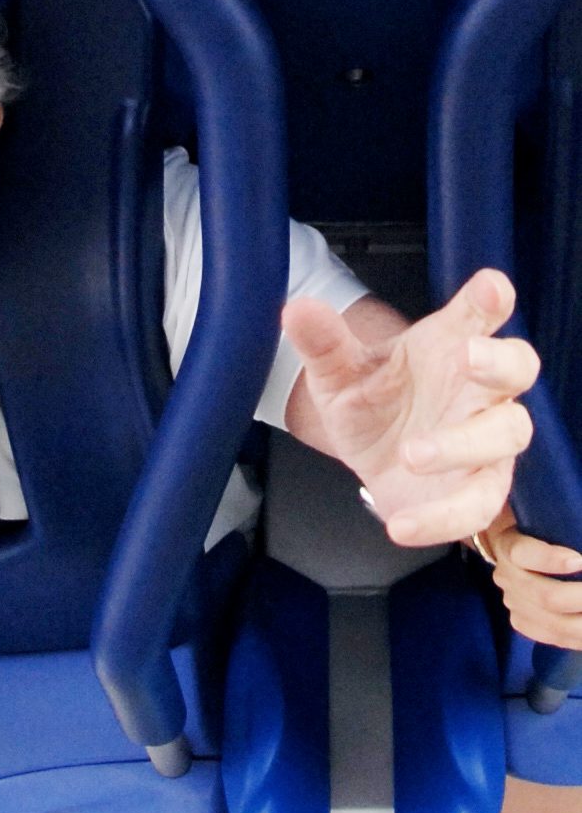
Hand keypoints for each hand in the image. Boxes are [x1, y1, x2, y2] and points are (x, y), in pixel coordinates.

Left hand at [282, 270, 537, 545]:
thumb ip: (323, 343)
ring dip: (463, 444)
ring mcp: (486, 439)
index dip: (489, 300)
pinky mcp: (479, 489)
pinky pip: (475, 506)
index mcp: (450, 345)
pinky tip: (402, 525)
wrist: (373, 451)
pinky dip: (442, 518)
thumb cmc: (371, 399)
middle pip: (515, 368)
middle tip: (469, 357)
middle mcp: (479, 390)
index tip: (490, 287)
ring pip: (505, 434)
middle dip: (498, 361)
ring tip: (413, 453)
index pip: (478, 316)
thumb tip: (296, 310)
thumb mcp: (337, 371)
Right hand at [474, 507, 581, 646]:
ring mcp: (512, 601)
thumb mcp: (554, 523)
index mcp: (510, 543)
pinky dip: (580, 638)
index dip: (552, 560)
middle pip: (545, 596)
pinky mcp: (521, 620)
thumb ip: (572, 531)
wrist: (522, 549)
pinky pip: (552, 637)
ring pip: (554, 624)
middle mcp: (506, 575)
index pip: (523, 554)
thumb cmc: (547, 531)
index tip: (581, 560)